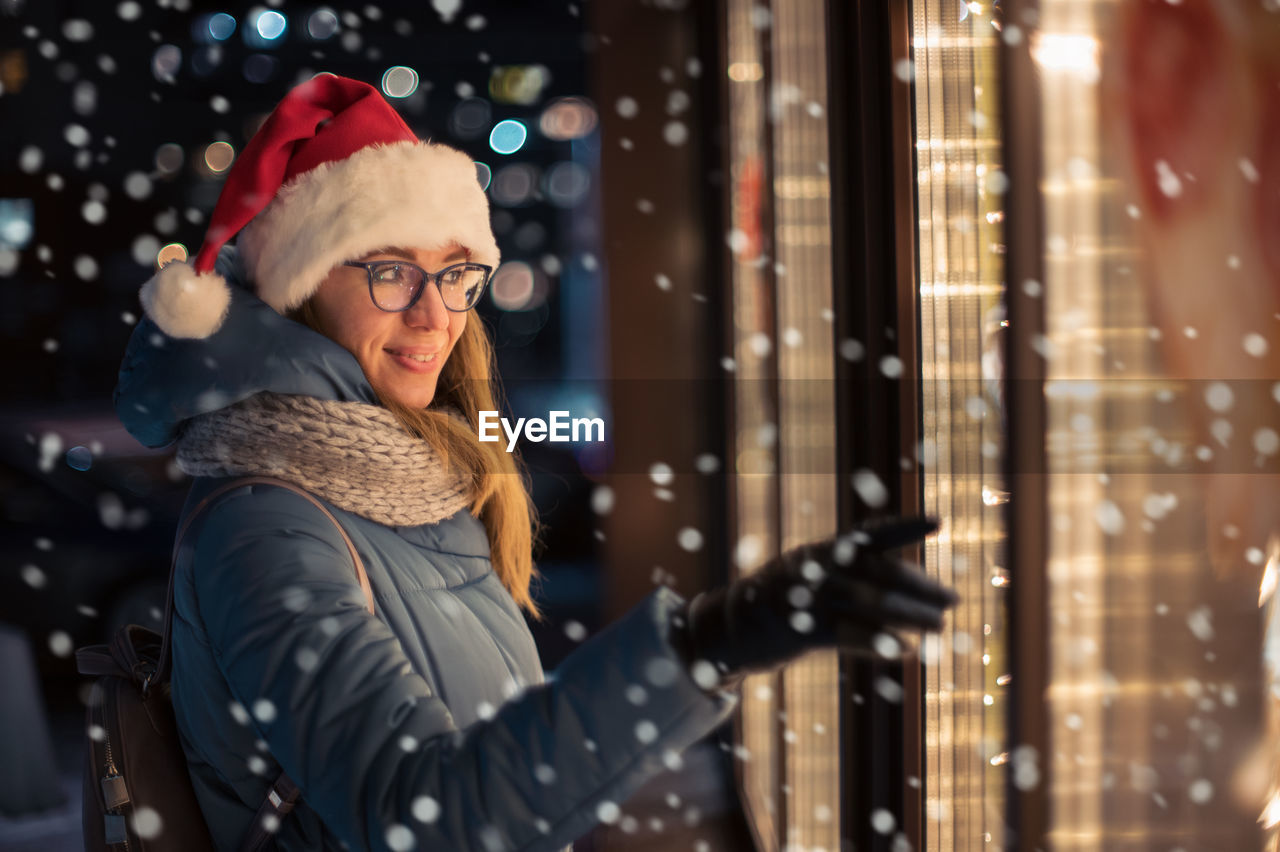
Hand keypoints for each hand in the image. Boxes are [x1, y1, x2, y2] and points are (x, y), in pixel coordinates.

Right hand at [669, 517, 956, 688]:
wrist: (725, 629)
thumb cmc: (776, 606)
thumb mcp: (809, 583)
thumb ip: (847, 582)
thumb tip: (903, 591)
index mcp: (820, 554)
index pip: (869, 536)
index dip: (903, 527)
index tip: (937, 522)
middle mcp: (816, 569)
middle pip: (879, 573)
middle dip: (919, 586)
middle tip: (952, 599)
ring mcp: (807, 597)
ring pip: (870, 603)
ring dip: (909, 615)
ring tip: (939, 627)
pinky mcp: (799, 630)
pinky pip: (847, 635)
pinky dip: (877, 641)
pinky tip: (903, 650)